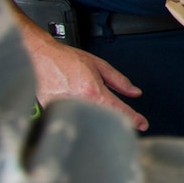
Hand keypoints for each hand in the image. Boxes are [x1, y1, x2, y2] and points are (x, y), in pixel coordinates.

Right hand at [18, 20, 146, 131]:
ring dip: (95, 120)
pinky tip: (77, 110)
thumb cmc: (65, 59)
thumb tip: (135, 92)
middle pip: (104, 120)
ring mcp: (66, 111)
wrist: (40, 57)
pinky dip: (78, 117)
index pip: (119, 110)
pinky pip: (71, 120)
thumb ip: (119, 81)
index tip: (143, 124)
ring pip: (88, 123)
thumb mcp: (98, 65)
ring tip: (92, 109)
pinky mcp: (53, 114)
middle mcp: (80, 103)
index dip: (134, 119)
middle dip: (115, 121)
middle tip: (122, 118)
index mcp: (93, 91)